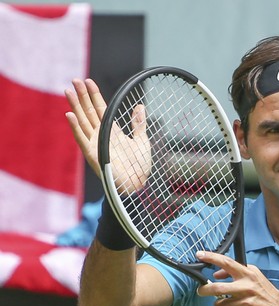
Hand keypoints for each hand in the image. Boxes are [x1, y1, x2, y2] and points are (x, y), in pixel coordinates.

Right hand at [65, 79, 150, 194]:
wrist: (137, 184)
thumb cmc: (138, 166)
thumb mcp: (141, 140)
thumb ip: (138, 124)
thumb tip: (139, 105)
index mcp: (111, 131)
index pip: (100, 109)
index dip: (94, 95)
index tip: (88, 81)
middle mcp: (100, 135)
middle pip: (88, 112)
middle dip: (81, 96)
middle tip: (74, 80)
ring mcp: (95, 144)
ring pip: (82, 121)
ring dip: (75, 106)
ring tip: (68, 91)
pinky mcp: (92, 154)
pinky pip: (82, 139)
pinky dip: (75, 127)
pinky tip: (69, 115)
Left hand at [196, 251, 278, 305]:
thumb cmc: (266, 293)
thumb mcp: (255, 277)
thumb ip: (237, 273)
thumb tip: (217, 274)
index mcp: (248, 274)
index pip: (226, 262)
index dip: (211, 257)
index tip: (200, 255)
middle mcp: (245, 287)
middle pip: (216, 288)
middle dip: (204, 290)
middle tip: (201, 291)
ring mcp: (244, 302)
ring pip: (219, 304)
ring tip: (229, 305)